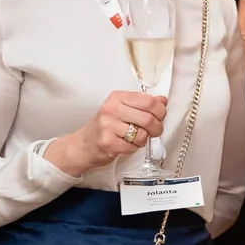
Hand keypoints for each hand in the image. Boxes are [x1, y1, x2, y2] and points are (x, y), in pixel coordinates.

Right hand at [45, 90, 166, 175]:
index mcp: (117, 98)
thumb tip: (162, 100)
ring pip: (142, 134)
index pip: (148, 101)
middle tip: (155, 130)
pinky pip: (134, 146)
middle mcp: (111, 109)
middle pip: (148, 118)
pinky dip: (134, 147)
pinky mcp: (108, 143)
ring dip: (144, 139)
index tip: (160, 116)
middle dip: (157, 127)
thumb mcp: (122, 109)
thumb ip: (143, 104)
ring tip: (135, 138)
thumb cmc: (104, 127)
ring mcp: (108, 126)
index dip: (160, 110)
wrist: (83, 145)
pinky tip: (126, 144)